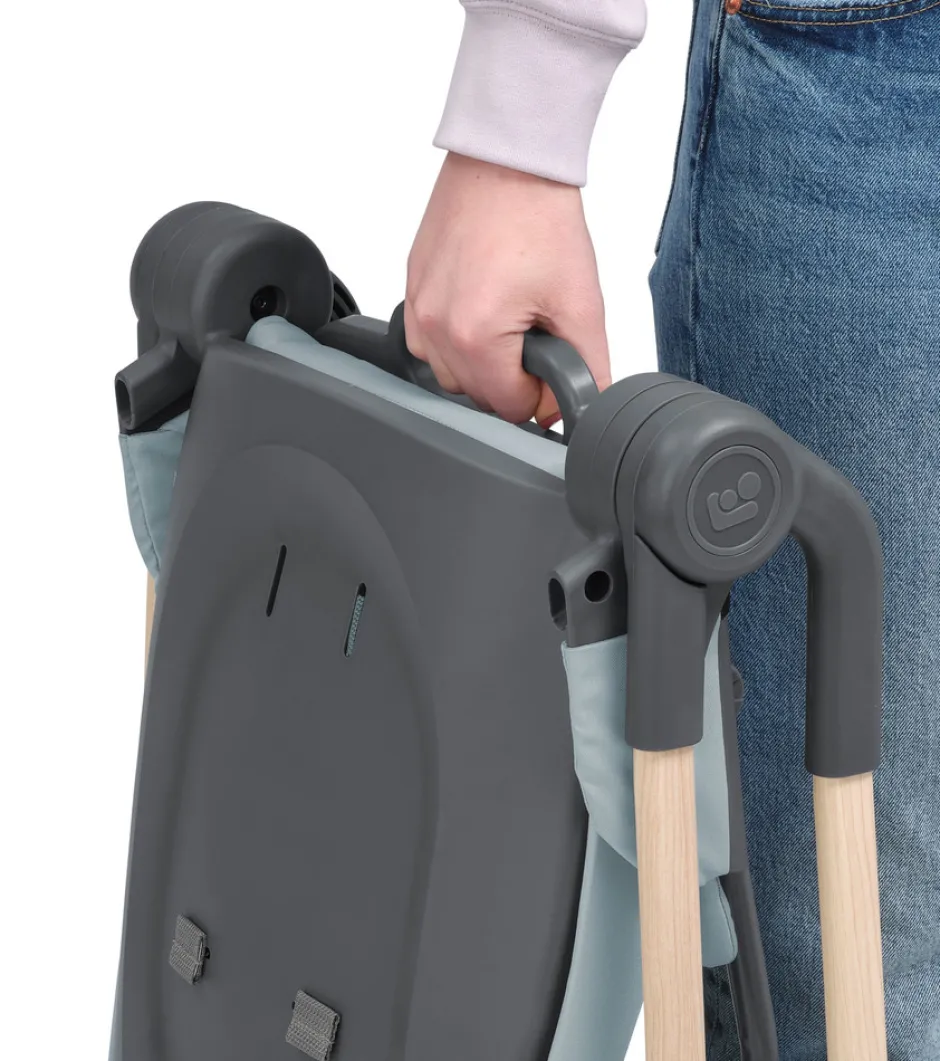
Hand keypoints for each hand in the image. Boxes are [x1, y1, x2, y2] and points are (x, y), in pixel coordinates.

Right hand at [405, 153, 610, 426]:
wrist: (508, 161)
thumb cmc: (540, 218)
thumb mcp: (581, 301)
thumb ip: (588, 367)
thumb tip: (588, 403)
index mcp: (475, 335)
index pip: (508, 407)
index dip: (539, 394)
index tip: (552, 363)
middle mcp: (436, 326)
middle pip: (476, 395)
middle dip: (510, 378)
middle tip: (536, 334)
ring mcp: (417, 308)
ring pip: (449, 374)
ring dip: (481, 364)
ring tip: (510, 321)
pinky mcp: (411, 290)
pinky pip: (428, 343)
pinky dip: (456, 341)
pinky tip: (483, 309)